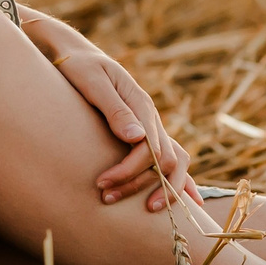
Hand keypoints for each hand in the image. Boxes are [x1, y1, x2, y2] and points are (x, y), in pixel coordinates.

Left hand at [31, 19, 196, 210]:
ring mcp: (151, 126)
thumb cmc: (77, 66)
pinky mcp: (143, 133)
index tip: (101, 184)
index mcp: (141, 105)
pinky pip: (172, 158)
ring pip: (176, 163)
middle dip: (140, 184)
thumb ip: (114, 109)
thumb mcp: (92, 82)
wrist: (74, 54)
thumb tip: (136, 138)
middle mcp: (151, 118)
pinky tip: (190, 202)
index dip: (129, 172)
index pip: (150, 148)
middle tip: (107, 199)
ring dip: (163, 189)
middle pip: (165, 161)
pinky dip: (181, 181)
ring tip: (145, 210)